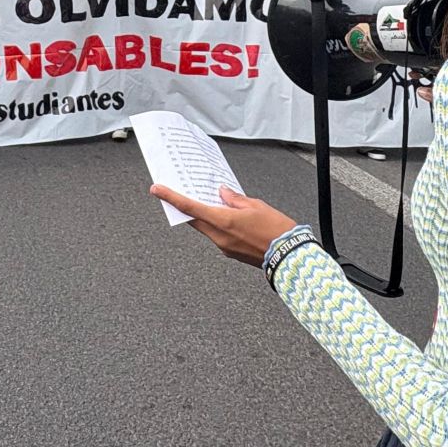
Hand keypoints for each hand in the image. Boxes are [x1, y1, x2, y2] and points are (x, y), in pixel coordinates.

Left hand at [149, 185, 297, 266]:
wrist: (290, 256)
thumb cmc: (276, 230)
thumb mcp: (256, 205)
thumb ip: (235, 198)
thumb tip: (222, 193)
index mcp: (223, 221)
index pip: (190, 208)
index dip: (171, 198)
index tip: (157, 189)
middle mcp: (219, 237)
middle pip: (195, 219)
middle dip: (186, 206)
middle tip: (180, 192)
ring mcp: (224, 247)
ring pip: (207, 227)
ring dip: (206, 215)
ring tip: (214, 201)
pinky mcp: (231, 252)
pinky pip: (218, 235)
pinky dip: (218, 224)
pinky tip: (228, 216)